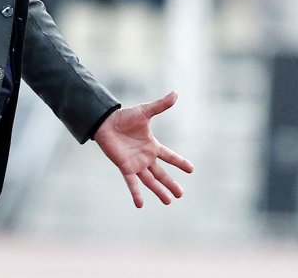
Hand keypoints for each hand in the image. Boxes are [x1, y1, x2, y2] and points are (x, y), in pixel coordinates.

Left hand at [93, 90, 193, 207]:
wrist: (105, 122)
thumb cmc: (124, 117)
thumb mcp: (145, 112)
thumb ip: (160, 105)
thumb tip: (175, 93)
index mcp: (152, 145)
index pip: (169, 156)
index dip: (180, 162)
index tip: (191, 169)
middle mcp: (145, 157)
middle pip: (161, 173)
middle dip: (171, 184)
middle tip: (181, 195)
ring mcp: (136, 163)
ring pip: (150, 180)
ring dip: (159, 191)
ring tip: (169, 202)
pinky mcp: (125, 166)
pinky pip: (132, 182)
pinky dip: (136, 192)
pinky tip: (140, 204)